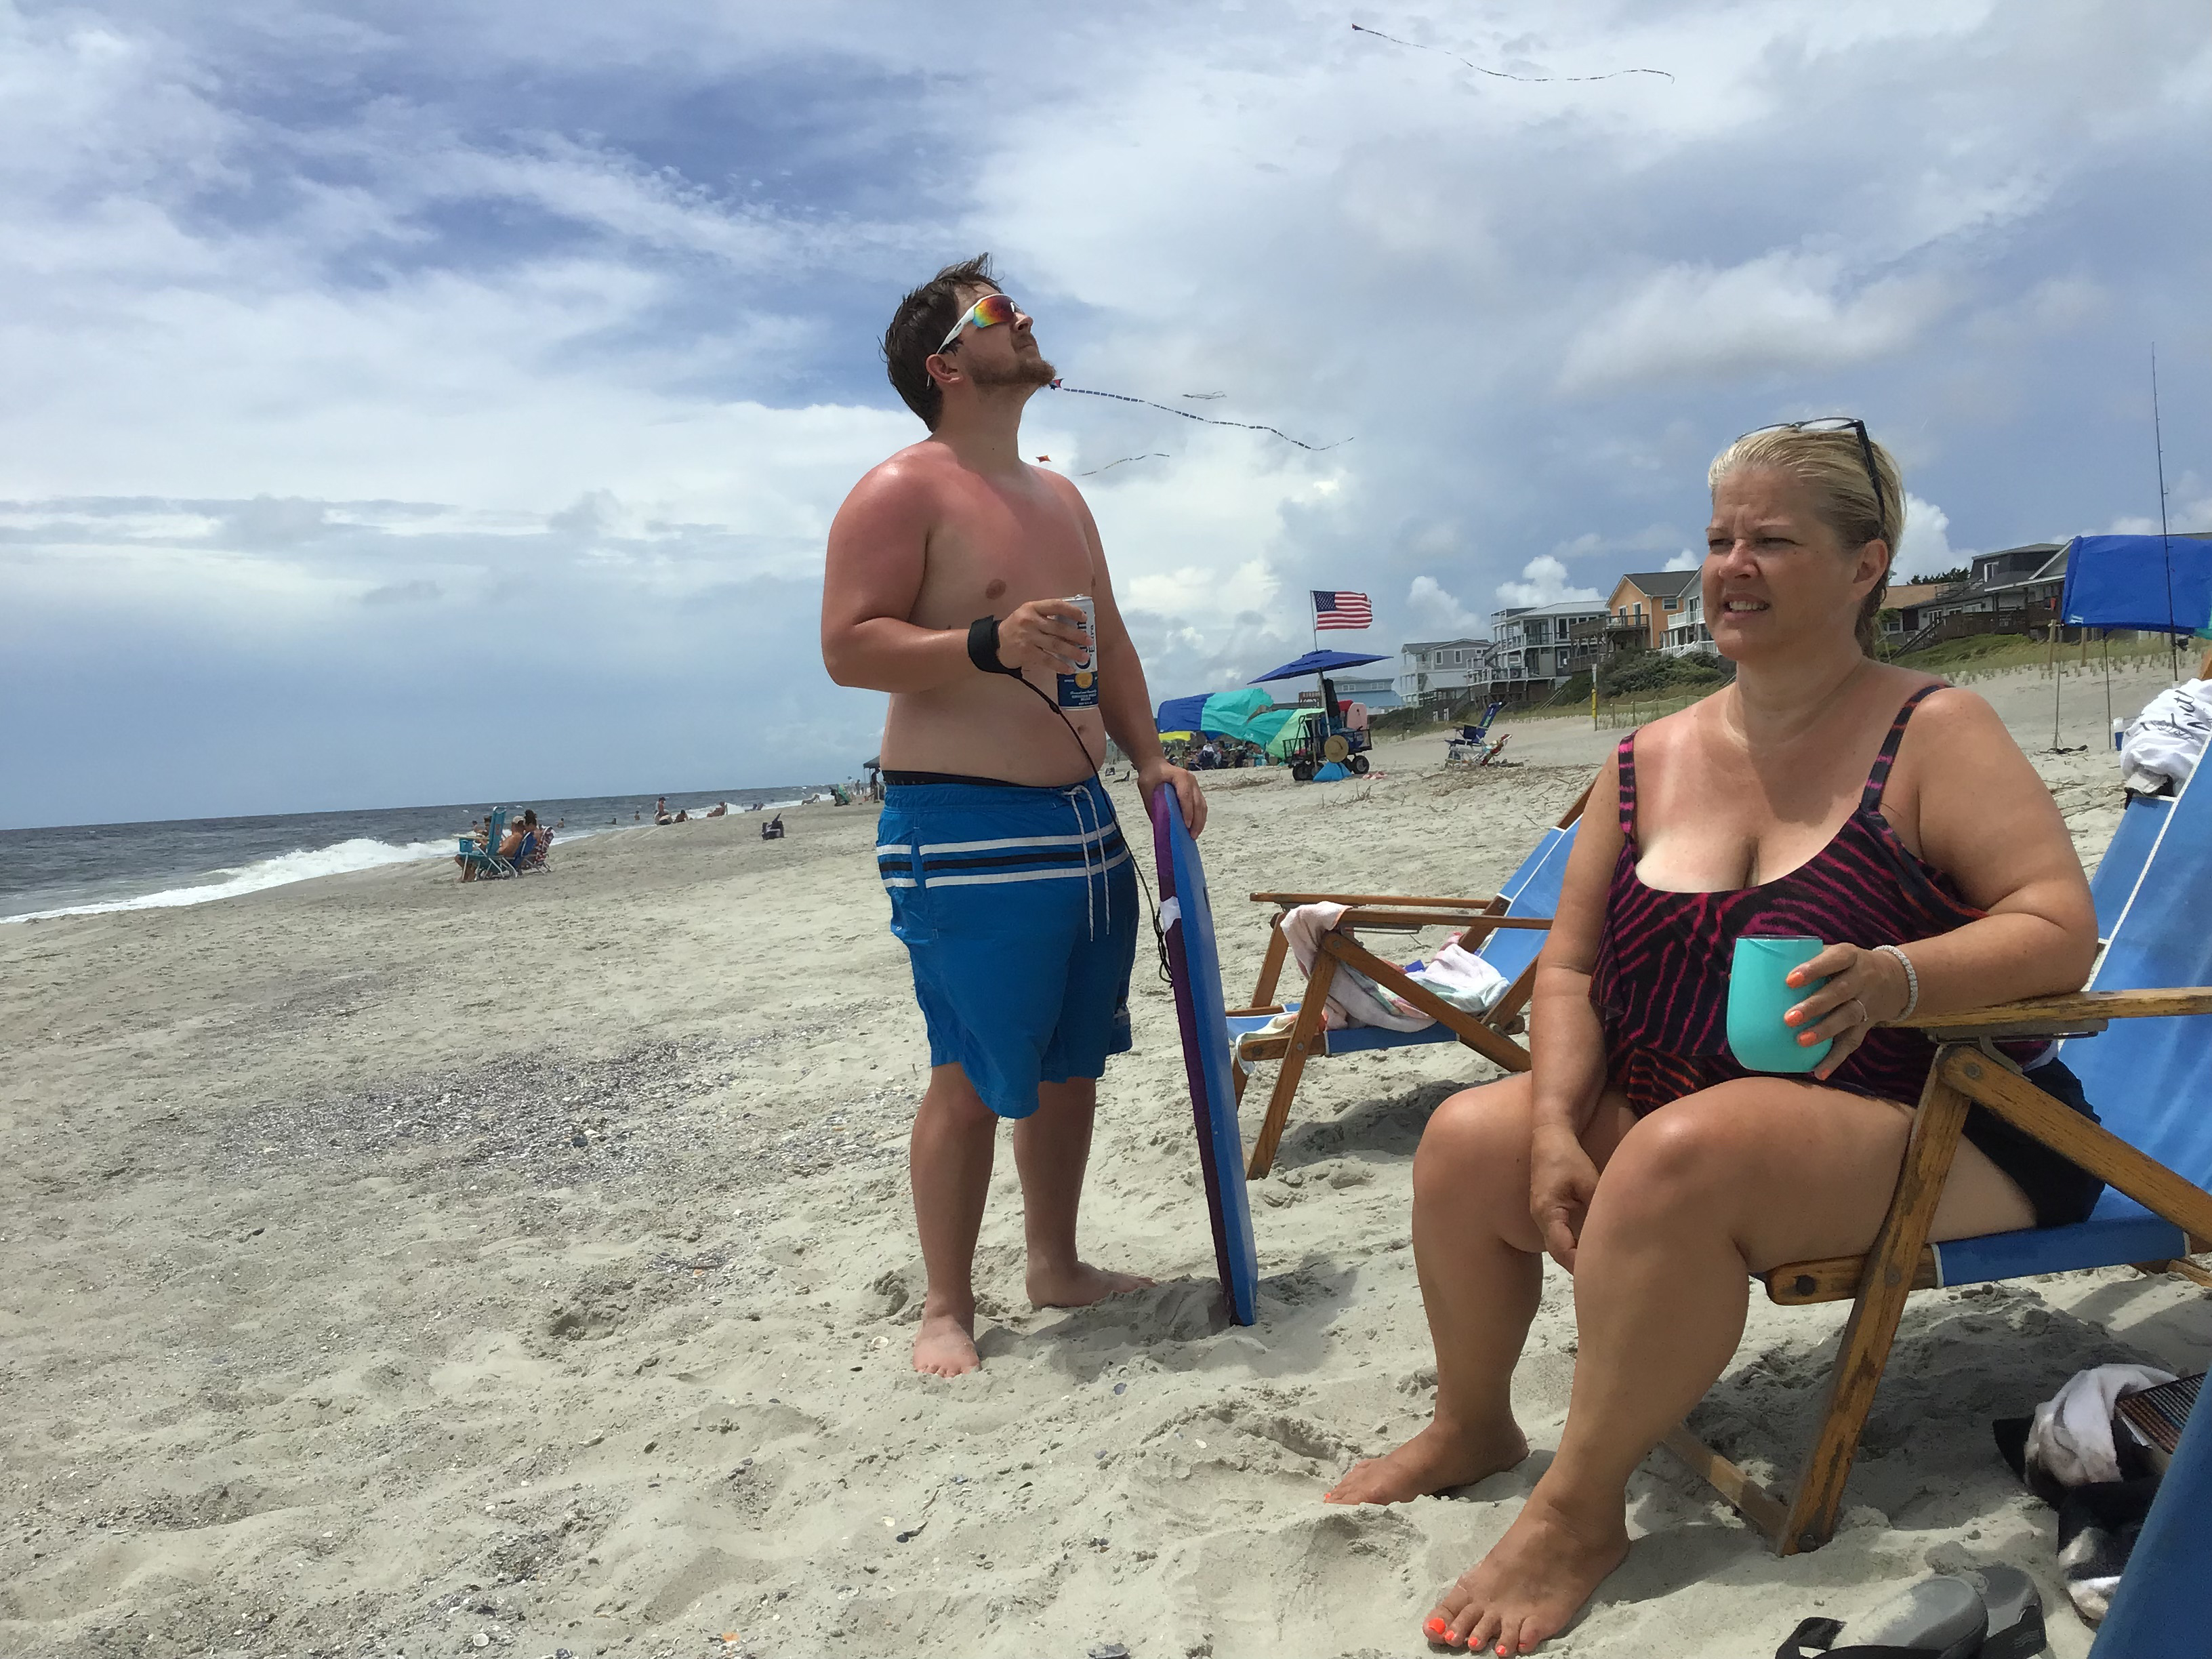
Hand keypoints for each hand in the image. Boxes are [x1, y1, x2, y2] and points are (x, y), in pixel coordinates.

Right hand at [993, 599, 1090, 674]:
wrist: (996, 642)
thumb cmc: (1017, 627)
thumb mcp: (1028, 614)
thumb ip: (1046, 615)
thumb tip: (1074, 624)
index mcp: (1033, 607)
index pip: (1056, 605)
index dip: (1072, 611)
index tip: (1084, 618)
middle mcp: (1030, 620)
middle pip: (1058, 628)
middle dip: (1076, 635)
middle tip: (1089, 641)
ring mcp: (1028, 637)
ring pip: (1055, 644)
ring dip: (1072, 652)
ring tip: (1084, 657)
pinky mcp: (1026, 652)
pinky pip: (1047, 659)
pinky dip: (1060, 665)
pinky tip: (1069, 669)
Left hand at [1140, 760, 1206, 833]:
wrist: (1155, 766)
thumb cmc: (1150, 776)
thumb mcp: (1146, 788)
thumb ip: (1152, 804)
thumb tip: (1160, 824)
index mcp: (1180, 776)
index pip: (1185, 795)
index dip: (1187, 811)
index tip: (1186, 825)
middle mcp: (1191, 780)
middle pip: (1198, 802)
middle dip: (1196, 821)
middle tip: (1191, 836)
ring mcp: (1195, 786)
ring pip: (1202, 806)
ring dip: (1200, 822)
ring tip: (1194, 835)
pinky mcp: (1196, 792)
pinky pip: (1201, 806)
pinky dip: (1199, 818)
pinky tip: (1195, 828)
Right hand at [1529, 1127, 1598, 1271]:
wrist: (1551, 1136)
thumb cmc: (1568, 1157)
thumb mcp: (1589, 1182)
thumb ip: (1601, 1207)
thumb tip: (1621, 1231)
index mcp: (1547, 1212)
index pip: (1562, 1251)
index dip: (1580, 1266)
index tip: (1601, 1278)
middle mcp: (1541, 1218)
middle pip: (1560, 1252)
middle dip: (1580, 1267)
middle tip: (1605, 1281)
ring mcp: (1543, 1215)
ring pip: (1560, 1245)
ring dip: (1577, 1257)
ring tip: (1602, 1269)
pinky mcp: (1549, 1209)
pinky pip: (1562, 1235)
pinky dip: (1576, 1244)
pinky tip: (1594, 1248)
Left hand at [1783, 942, 1913, 1080]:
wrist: (1894, 978)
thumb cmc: (1845, 964)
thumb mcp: (1833, 953)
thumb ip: (1801, 959)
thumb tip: (1745, 974)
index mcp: (1849, 956)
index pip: (1834, 960)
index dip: (1814, 969)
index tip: (1789, 981)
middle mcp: (1862, 979)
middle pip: (1840, 992)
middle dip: (1814, 1006)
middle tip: (1788, 1018)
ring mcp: (1867, 1003)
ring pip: (1847, 1017)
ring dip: (1824, 1031)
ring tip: (1801, 1041)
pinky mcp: (1866, 1025)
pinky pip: (1852, 1042)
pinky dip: (1835, 1059)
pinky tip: (1818, 1072)